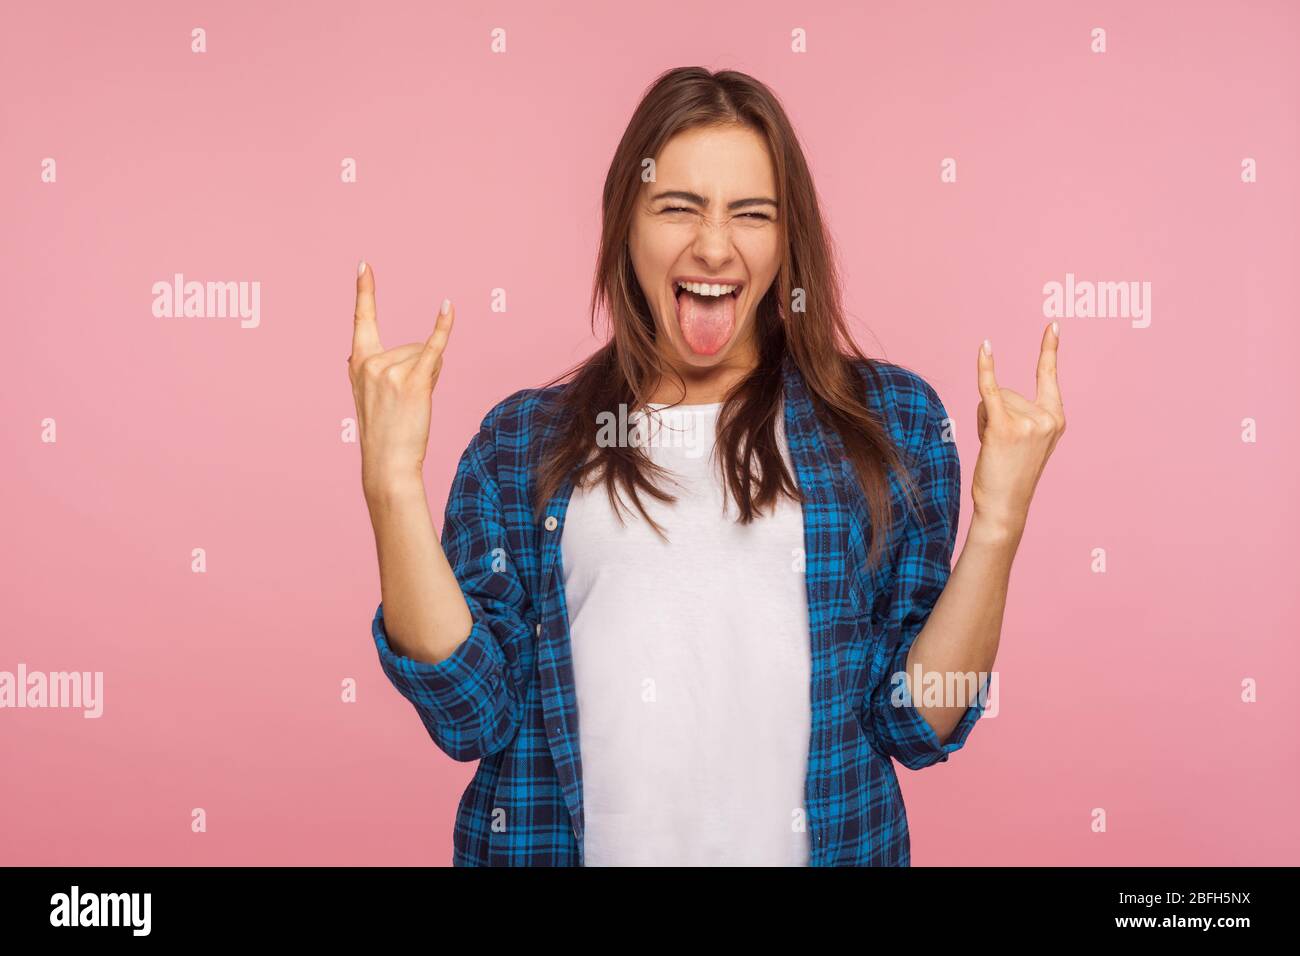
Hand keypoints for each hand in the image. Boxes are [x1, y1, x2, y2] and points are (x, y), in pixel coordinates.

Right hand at [347, 261, 455, 494]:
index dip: (365, 292)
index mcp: (358, 363)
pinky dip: (443, 328)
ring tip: (415, 405)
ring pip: (428, 356)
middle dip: (422, 369)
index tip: (365, 266)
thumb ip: (391, 368)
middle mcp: (371, 362)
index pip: (362, 320)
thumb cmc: (387, 432)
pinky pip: (433, 348)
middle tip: (408, 403)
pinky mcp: (413, 382)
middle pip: (414, 346)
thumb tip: (431, 349)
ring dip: (432, 377)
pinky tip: (448, 308)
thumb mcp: (377, 395)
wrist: (387, 462)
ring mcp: (391, 371)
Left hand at [971, 322, 1065, 534]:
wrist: (1004, 507)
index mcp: (1056, 419)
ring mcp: (1027, 422)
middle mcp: (1046, 417)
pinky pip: (991, 390)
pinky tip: (985, 348)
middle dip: (996, 414)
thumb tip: (995, 394)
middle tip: (1001, 447)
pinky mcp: (1004, 427)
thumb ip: (1021, 415)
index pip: (1049, 377)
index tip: (1053, 325)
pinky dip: (986, 369)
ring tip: (994, 448)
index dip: (1049, 349)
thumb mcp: (1027, 442)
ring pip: (994, 399)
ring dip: (985, 420)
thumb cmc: (1010, 476)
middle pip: (1009, 392)